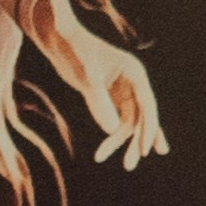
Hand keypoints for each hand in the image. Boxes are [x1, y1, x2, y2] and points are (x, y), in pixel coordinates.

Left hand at [56, 26, 165, 165]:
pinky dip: (120, 135)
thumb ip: (98, 101)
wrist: (59, 40)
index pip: (146, 105)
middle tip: (130, 164)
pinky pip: (121, 117)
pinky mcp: (111, 95)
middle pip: (141, 115)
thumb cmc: (72, 53)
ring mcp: (123, 88)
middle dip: (137, 140)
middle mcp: (133, 81)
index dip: (147, 128)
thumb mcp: (84, 77)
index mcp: (134, 73)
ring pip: (131, 120)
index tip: (144, 149)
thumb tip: (112, 129)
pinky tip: (122, 150)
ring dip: (126, 141)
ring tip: (125, 165)